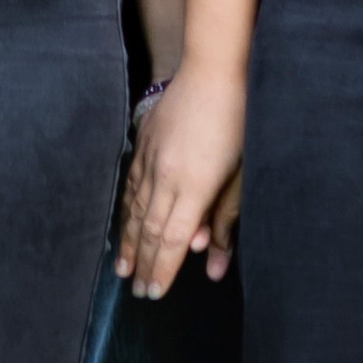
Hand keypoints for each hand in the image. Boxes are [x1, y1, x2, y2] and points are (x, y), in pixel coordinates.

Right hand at [116, 70, 246, 294]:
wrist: (215, 68)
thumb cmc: (240, 120)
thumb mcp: (241, 175)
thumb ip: (224, 222)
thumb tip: (212, 267)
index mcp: (192, 186)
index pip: (170, 241)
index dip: (160, 270)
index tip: (153, 294)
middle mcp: (164, 175)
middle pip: (147, 229)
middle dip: (142, 263)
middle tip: (135, 291)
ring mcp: (150, 156)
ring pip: (133, 208)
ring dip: (128, 240)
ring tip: (121, 267)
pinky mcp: (144, 141)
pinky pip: (130, 183)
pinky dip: (125, 208)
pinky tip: (124, 220)